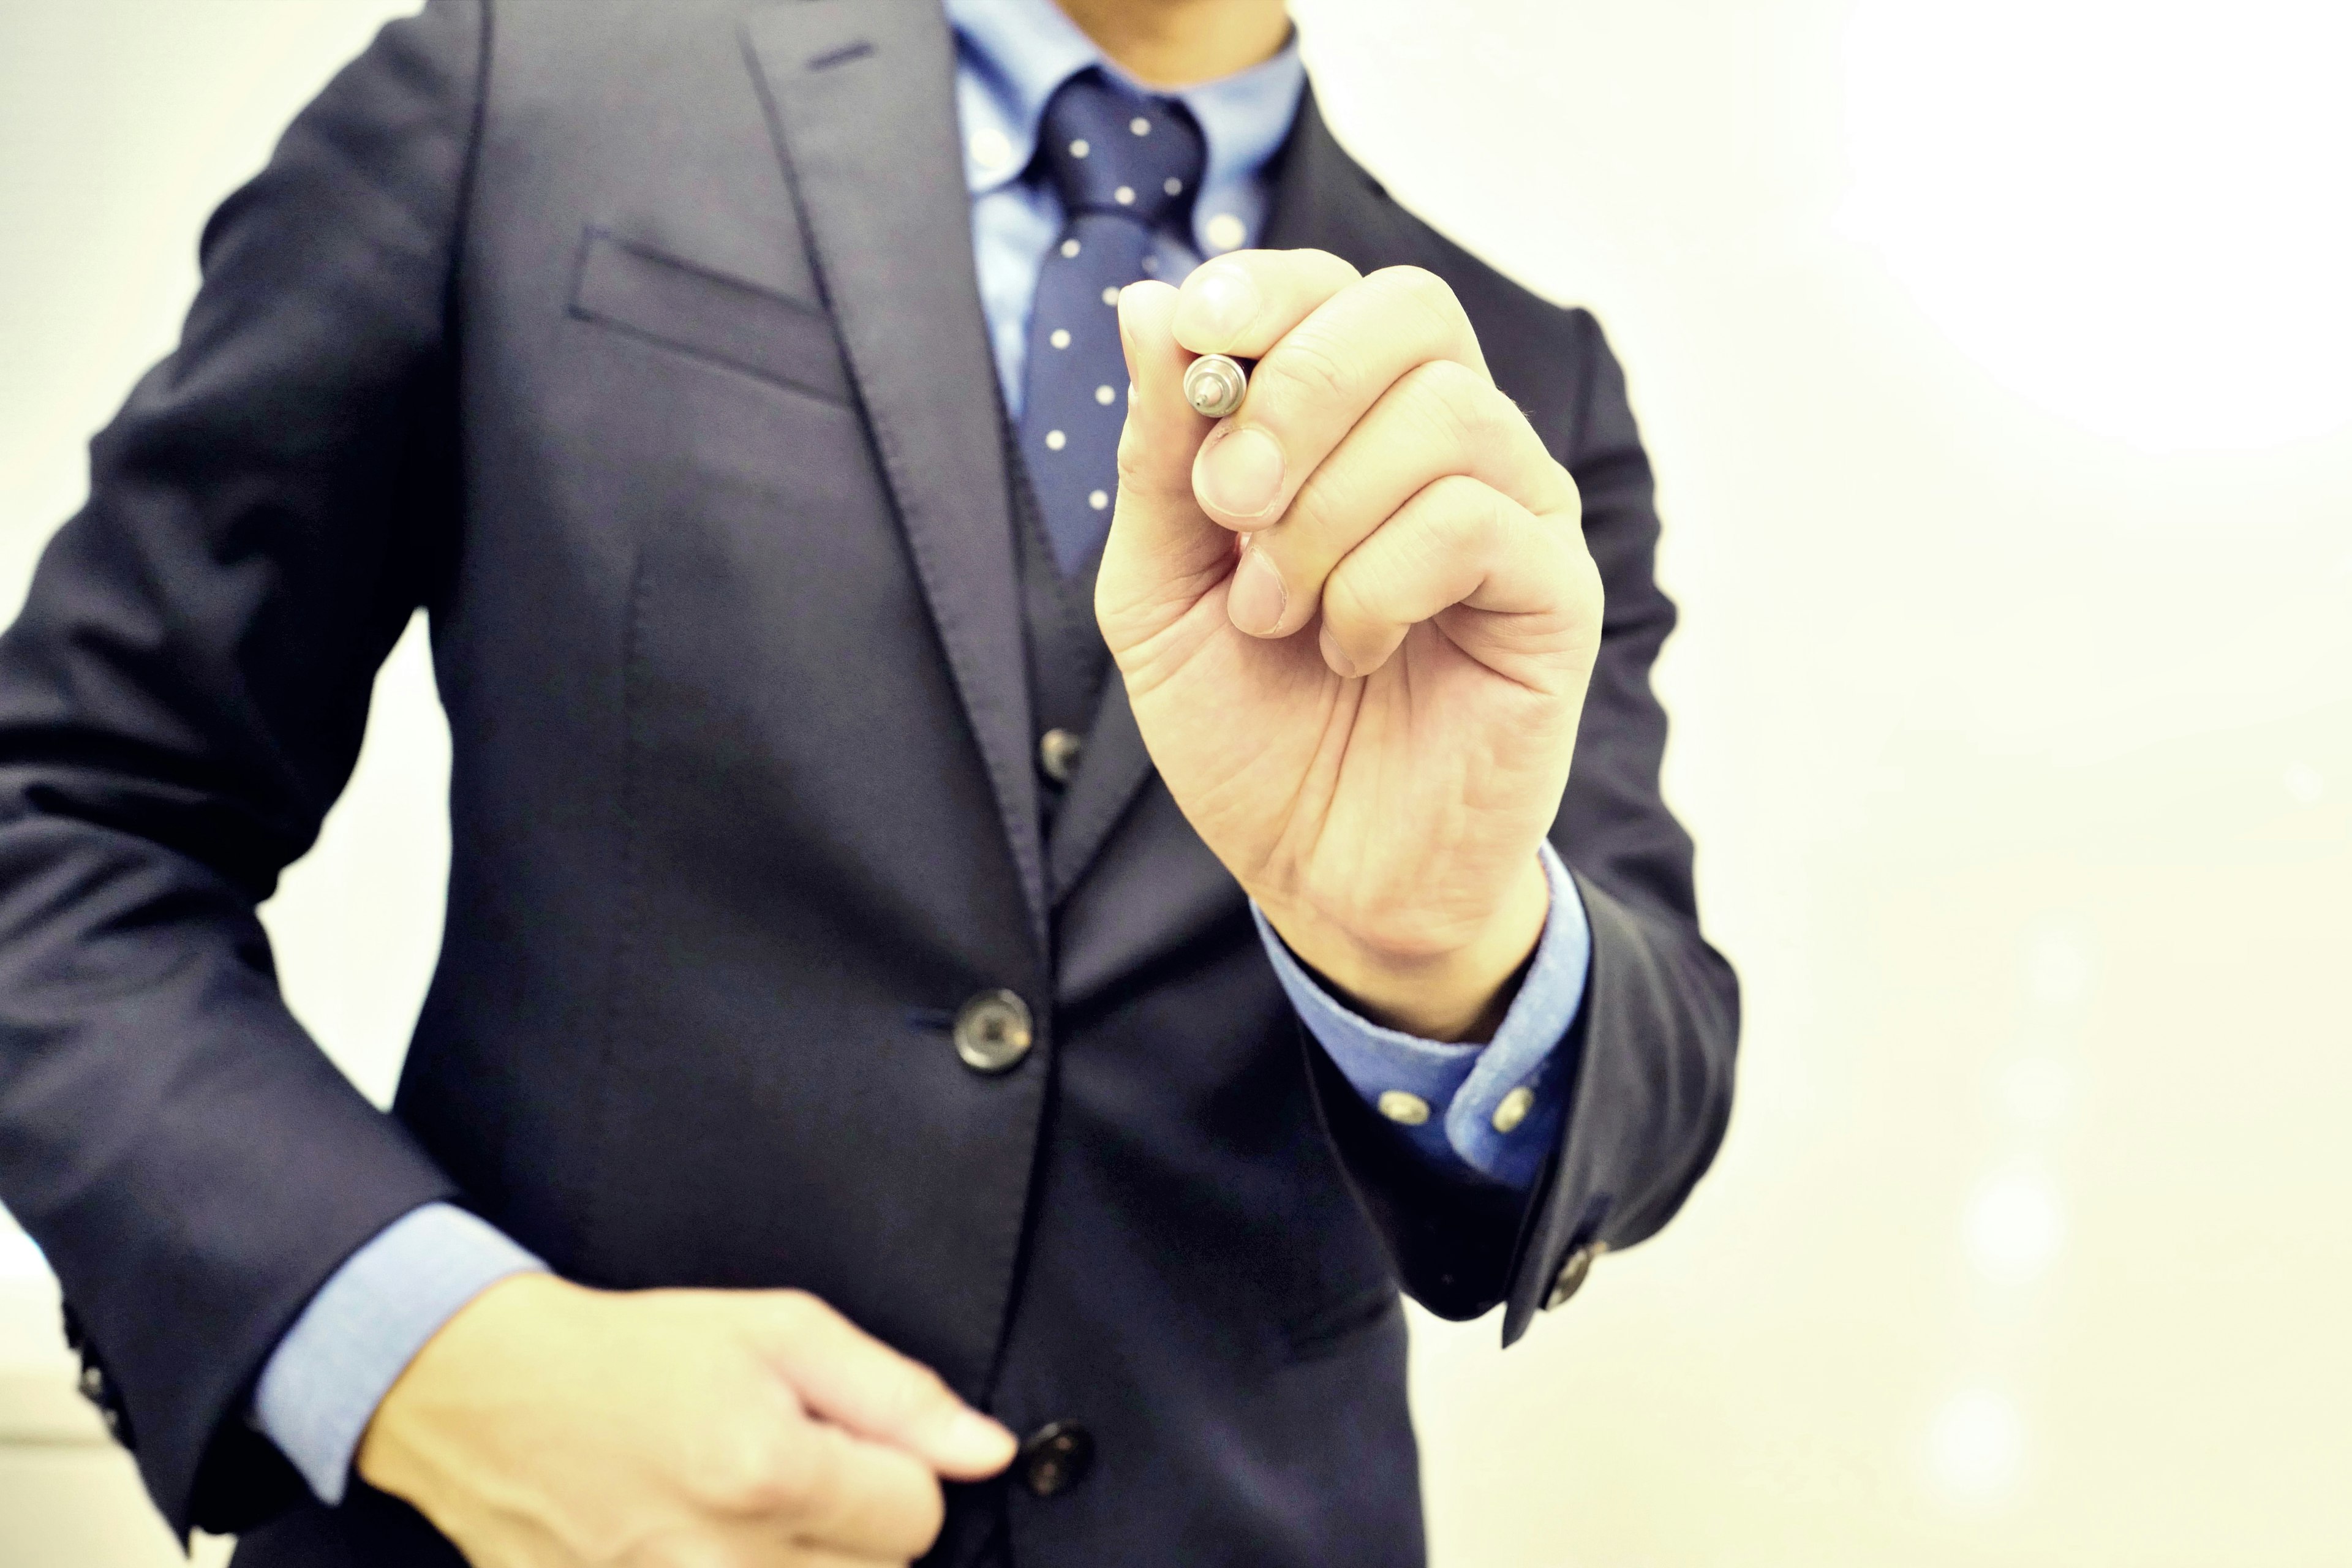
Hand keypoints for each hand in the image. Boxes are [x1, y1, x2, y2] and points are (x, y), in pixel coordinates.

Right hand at [355, 1274, 1015, 1566]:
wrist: (492, 1399)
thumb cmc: (640, 1354)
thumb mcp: (779, 1332)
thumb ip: (896, 1395)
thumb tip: (990, 1452)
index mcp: (765, 1471)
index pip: (918, 1518)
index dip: (896, 1474)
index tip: (846, 1446)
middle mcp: (719, 1559)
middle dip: (857, 1529)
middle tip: (793, 1479)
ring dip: (807, 1567)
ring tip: (753, 1516)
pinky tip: (717, 1546)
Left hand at [1098, 253, 1601, 1040]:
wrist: (1321, 874)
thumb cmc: (1250, 729)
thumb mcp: (1158, 589)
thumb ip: (1158, 454)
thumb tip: (1149, 300)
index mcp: (1356, 429)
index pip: (1339, 290)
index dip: (1267, 290)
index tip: (1195, 336)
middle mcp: (1451, 450)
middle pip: (1412, 313)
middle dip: (1296, 390)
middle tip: (1226, 506)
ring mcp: (1515, 515)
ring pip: (1444, 414)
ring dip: (1324, 514)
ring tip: (1274, 614)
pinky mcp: (1555, 595)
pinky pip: (1475, 522)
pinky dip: (1379, 585)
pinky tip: (1348, 650)